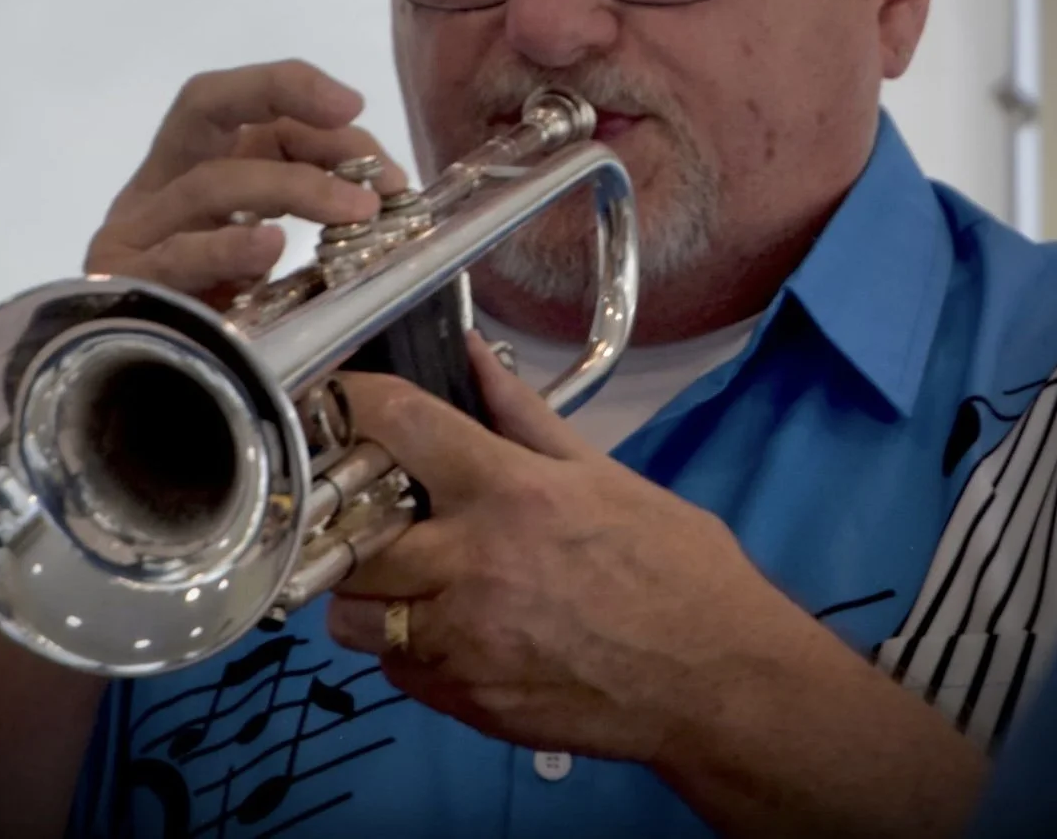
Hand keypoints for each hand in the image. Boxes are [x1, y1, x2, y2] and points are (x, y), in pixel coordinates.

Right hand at [84, 60, 408, 303]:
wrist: (149, 410)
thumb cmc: (228, 335)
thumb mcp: (286, 272)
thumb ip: (326, 231)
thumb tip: (396, 198)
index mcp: (199, 174)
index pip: (251, 117)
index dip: (306, 103)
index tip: (361, 115)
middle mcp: (160, 190)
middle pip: (204, 104)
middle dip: (279, 89)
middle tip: (348, 109)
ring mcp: (135, 236)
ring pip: (209, 183)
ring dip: (294, 186)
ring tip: (355, 210)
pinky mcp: (123, 288)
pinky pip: (176, 258)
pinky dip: (226, 247)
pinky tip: (268, 248)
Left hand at [327, 333, 776, 764]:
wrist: (718, 679)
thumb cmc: (672, 564)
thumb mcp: (604, 474)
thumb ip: (524, 416)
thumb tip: (474, 355)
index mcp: (510, 492)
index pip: (400, 425)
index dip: (355, 401)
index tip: (339, 399)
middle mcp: (473, 564)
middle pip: (351, 534)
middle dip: (350, 519)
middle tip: (370, 510)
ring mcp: (464, 641)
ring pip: (354, 614)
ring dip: (368, 591)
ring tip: (406, 577)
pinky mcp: (466, 701)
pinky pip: (396, 668)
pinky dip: (406, 645)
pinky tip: (447, 627)